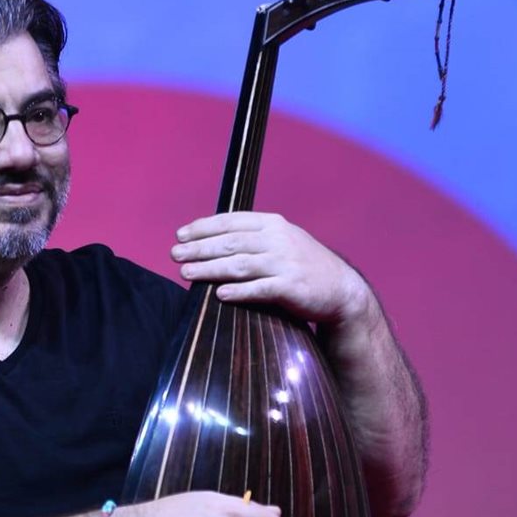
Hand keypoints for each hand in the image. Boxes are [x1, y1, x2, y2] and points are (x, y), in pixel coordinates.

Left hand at [170, 212, 372, 325]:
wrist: (341, 290)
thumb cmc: (302, 266)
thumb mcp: (281, 242)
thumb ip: (252, 238)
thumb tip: (211, 242)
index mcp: (273, 224)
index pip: (231, 221)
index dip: (203, 227)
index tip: (180, 234)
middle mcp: (279, 240)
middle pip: (230, 243)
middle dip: (199, 248)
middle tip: (175, 254)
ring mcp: (286, 263)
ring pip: (240, 265)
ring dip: (210, 269)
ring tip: (186, 273)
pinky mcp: (292, 287)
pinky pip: (260, 289)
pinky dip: (238, 292)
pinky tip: (219, 295)